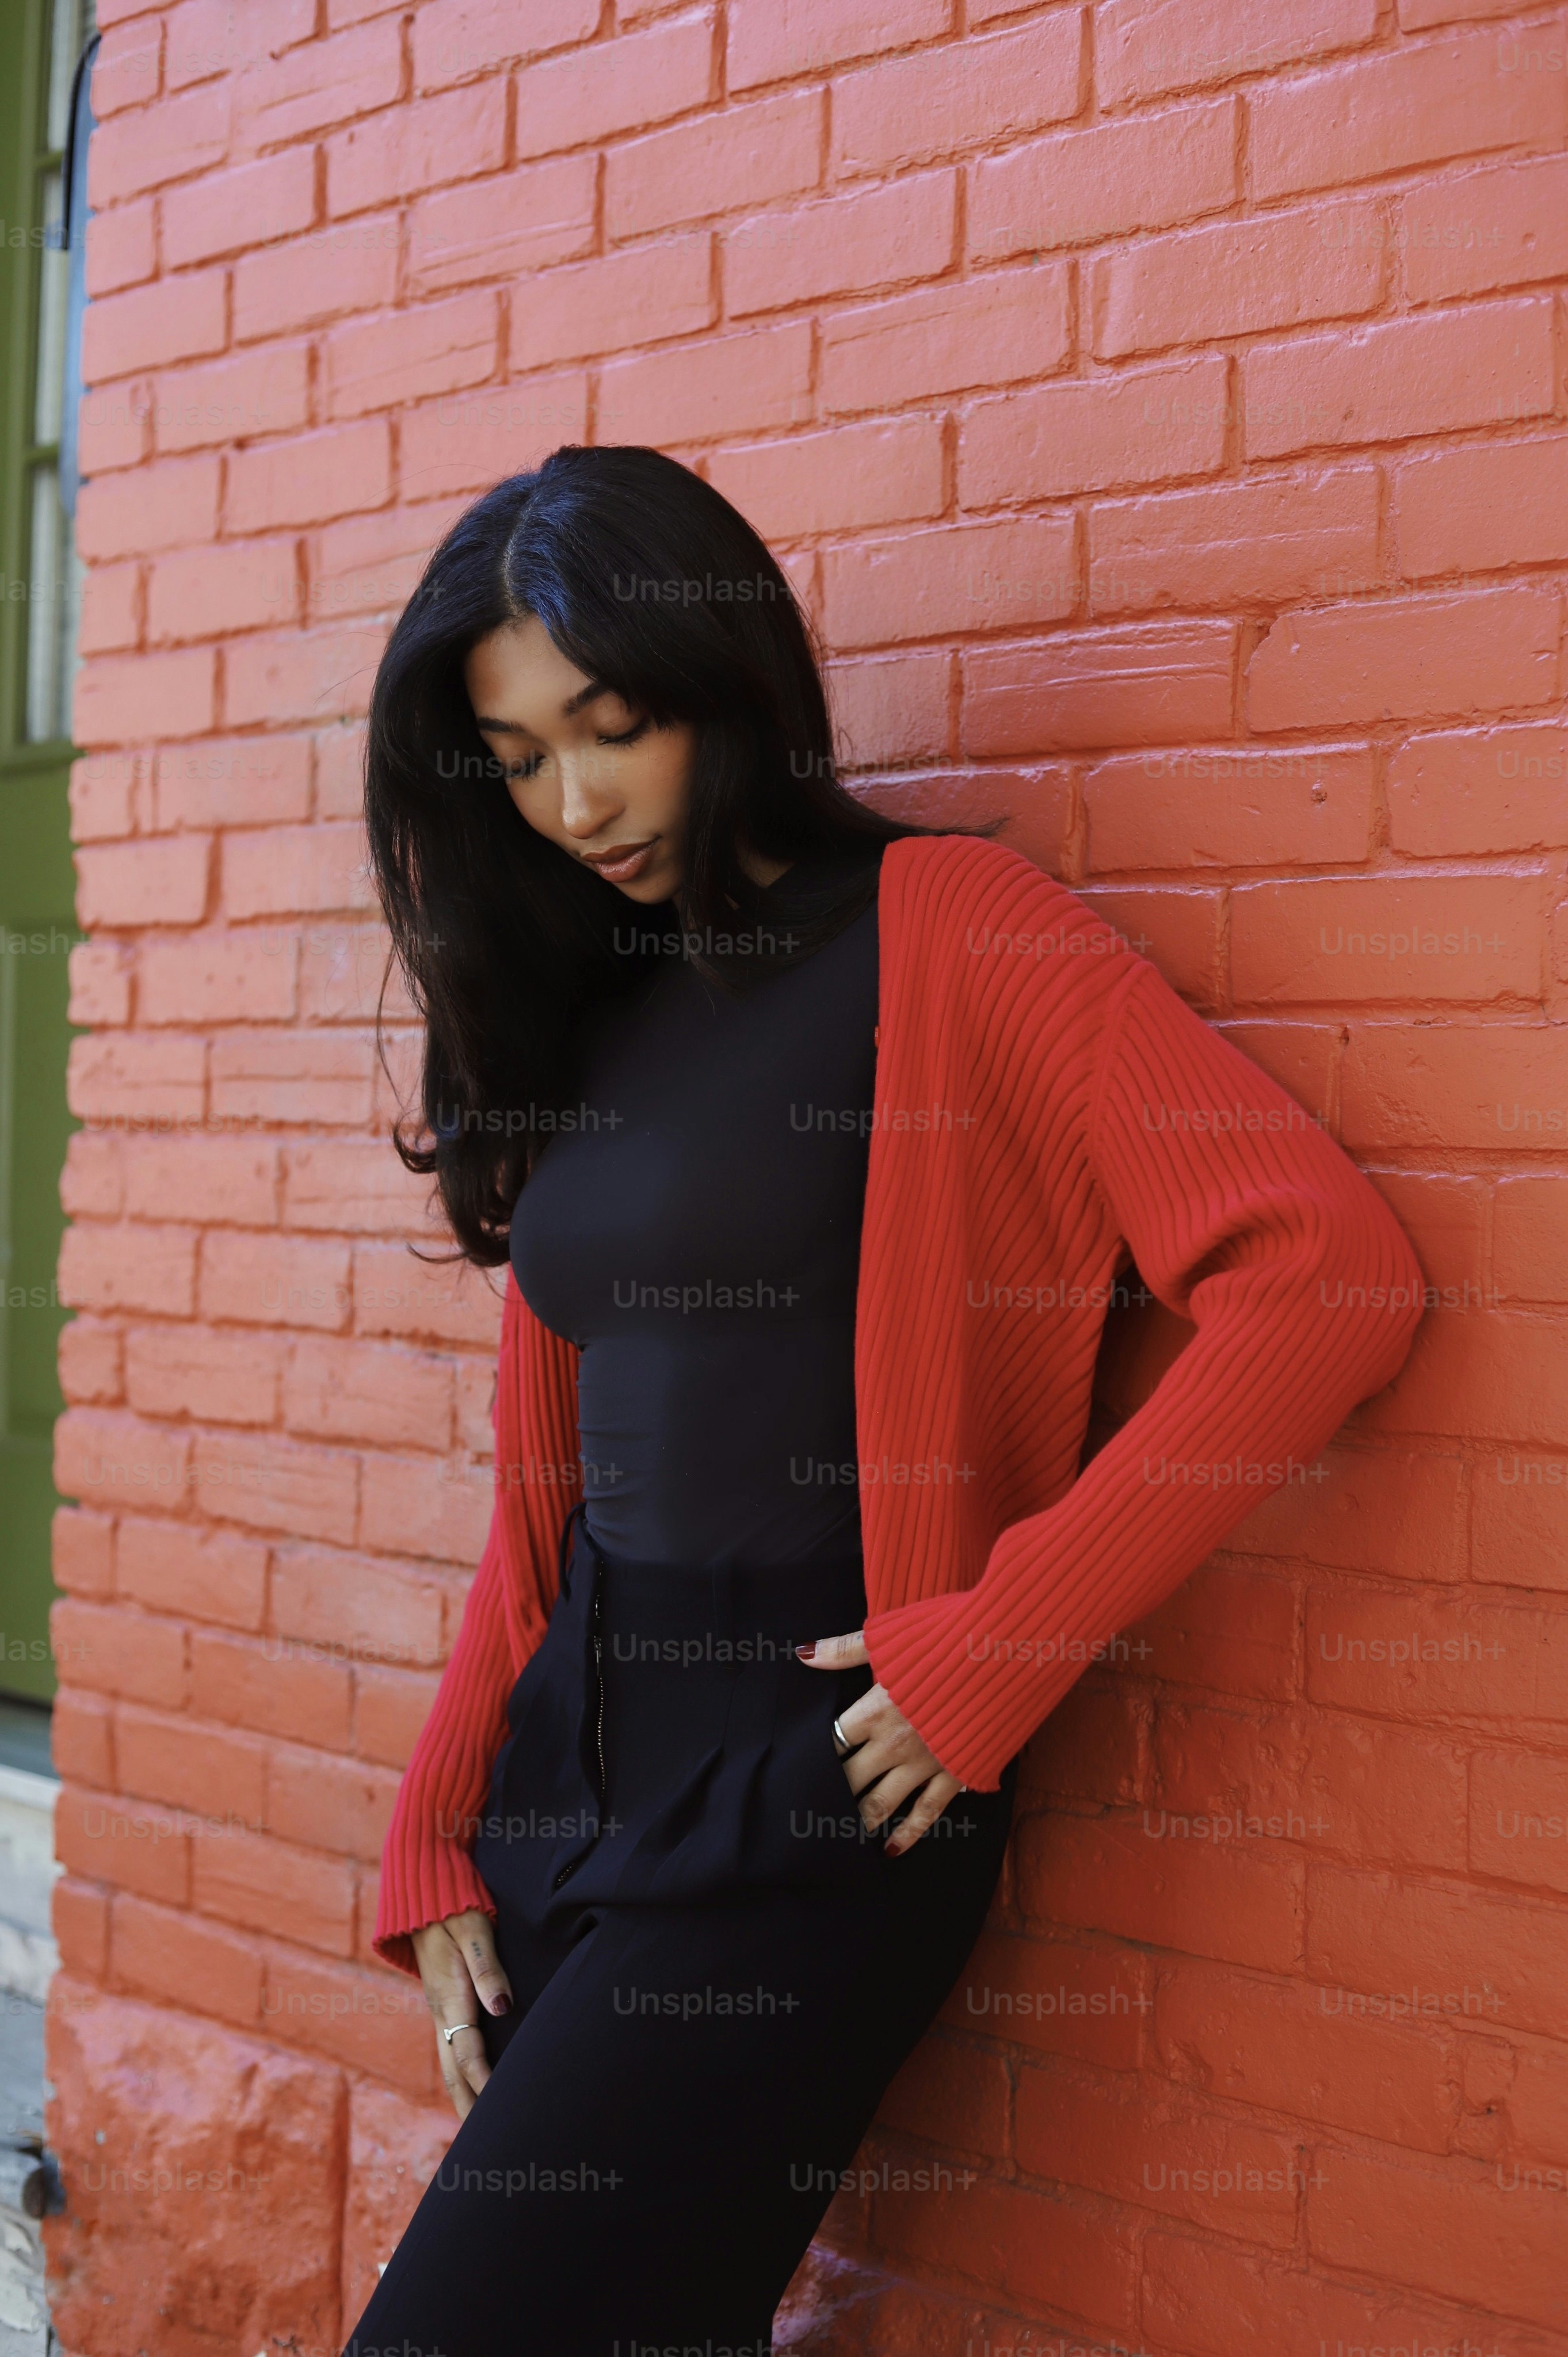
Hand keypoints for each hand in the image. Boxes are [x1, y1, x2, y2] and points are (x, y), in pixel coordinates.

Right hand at [411, 1909, 513, 2118]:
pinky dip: (458, 2077)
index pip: (467, 2048)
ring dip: (461, 2097)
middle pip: (452, 2069)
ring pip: (448, 2065)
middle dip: (467, 2105)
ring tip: (476, 2131)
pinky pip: (449, 2051)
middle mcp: (440, 2011)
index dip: (482, 2078)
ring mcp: (438, 2011)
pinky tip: (469, 2090)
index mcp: (449, 1995)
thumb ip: (487, 1968)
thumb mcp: (474, 1929)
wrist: (422, 1899)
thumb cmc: (455, 1910)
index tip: (497, 2104)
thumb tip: (501, 2005)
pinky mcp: (442, 2007)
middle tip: (484, 2143)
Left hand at [797, 1630, 965, 1855]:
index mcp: (875, 1710)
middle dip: (830, 1795)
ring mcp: (924, 1763)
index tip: (800, 1771)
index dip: (814, 1758)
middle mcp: (894, 1743)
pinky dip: (906, 1835)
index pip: (832, 1743)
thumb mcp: (890, 1638)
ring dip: (859, 1820)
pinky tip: (890, 1850)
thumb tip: (804, 1653)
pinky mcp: (954, 1774)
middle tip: (813, 1811)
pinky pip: (925, 1813)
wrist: (1005, 1655)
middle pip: (850, 1779)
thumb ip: (845, 1650)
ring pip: (880, 1804)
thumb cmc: (946, 1640)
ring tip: (841, 1835)